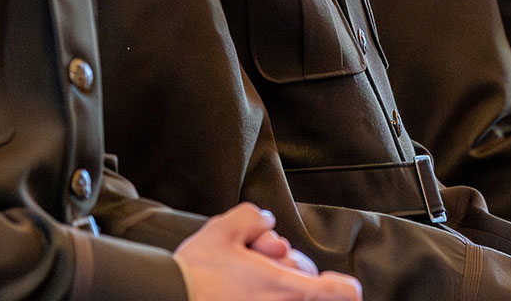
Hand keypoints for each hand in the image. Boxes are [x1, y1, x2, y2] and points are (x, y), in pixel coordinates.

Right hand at [175, 203, 360, 300]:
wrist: (165, 300)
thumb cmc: (195, 275)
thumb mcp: (223, 229)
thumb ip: (253, 217)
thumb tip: (263, 221)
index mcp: (288, 289)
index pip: (344, 293)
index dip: (339, 283)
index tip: (329, 279)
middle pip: (311, 292)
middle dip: (290, 273)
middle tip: (261, 264)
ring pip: (290, 300)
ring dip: (275, 288)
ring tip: (243, 281)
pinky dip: (260, 298)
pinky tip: (238, 292)